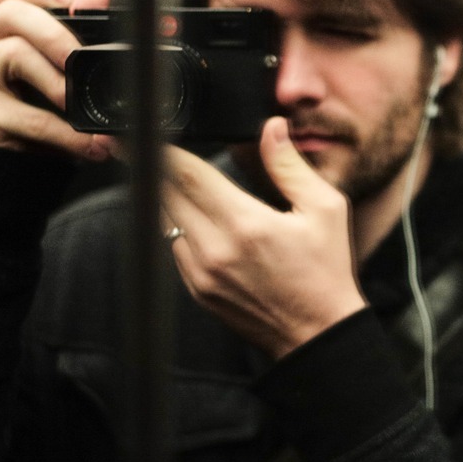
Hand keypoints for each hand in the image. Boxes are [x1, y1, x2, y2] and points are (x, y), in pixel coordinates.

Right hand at [0, 0, 112, 159]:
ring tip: (82, 104)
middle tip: (80, 56)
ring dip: (59, 81)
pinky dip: (67, 131)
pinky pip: (29, 115)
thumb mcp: (57, 69)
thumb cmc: (33, 114)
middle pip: (8, 12)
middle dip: (54, 30)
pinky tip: (89, 142)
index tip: (69, 1)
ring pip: (14, 53)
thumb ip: (75, 28)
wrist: (12, 169)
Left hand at [161, 117, 366, 358]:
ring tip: (178, 178)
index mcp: (246, 224)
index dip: (159, 147)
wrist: (317, 333)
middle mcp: (215, 249)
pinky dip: (179, 225)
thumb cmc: (326, 271)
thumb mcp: (324, 209)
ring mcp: (201, 273)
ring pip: (165, 219)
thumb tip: (271, 128)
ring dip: (166, 195)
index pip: (186, 173)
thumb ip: (290, 165)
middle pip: (165, 193)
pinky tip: (199, 217)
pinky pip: (175, 246)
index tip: (136, 132)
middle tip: (147, 143)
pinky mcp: (197, 290)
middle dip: (155, 165)